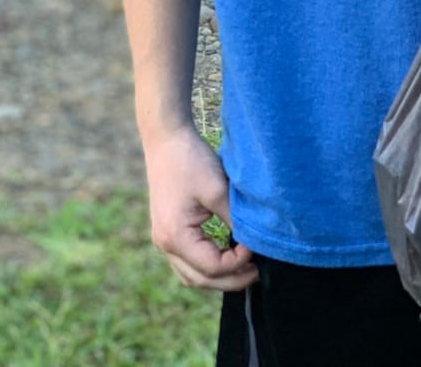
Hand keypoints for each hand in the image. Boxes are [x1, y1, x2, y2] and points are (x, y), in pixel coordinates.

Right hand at [142, 125, 256, 291]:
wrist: (166, 141)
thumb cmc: (191, 162)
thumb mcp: (218, 190)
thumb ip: (234, 220)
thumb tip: (253, 242)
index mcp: (175, 237)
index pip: (211, 268)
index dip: (238, 263)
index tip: (256, 246)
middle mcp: (164, 245)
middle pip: (199, 279)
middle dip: (230, 280)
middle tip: (258, 271)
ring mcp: (163, 240)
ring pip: (191, 275)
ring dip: (218, 277)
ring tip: (245, 268)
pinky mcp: (167, 232)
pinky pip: (187, 262)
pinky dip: (207, 265)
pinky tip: (227, 255)